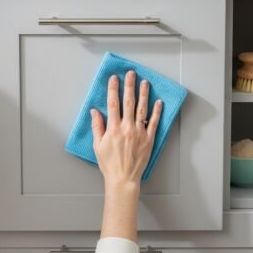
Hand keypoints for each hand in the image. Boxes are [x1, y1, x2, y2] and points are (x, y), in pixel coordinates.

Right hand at [90, 71, 162, 187]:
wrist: (123, 178)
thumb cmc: (109, 164)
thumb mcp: (97, 145)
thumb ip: (97, 126)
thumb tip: (94, 111)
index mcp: (113, 128)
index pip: (113, 103)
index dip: (113, 89)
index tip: (114, 78)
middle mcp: (127, 128)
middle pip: (129, 102)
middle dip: (129, 86)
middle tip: (131, 74)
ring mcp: (139, 133)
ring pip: (142, 109)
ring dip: (144, 94)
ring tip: (145, 82)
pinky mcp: (149, 139)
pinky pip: (154, 122)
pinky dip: (157, 111)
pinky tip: (158, 102)